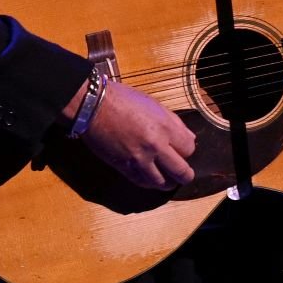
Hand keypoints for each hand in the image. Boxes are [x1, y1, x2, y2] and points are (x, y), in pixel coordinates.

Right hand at [81, 81, 196, 190]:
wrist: (93, 106)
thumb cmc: (122, 100)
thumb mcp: (154, 104)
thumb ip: (173, 122)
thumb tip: (188, 137)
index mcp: (165, 127)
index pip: (189, 149)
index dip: (187, 151)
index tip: (183, 150)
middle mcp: (155, 146)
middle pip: (180, 171)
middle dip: (185, 175)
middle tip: (184, 175)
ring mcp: (139, 159)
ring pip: (161, 182)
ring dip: (168, 183)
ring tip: (169, 181)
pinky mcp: (124, 167)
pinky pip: (142, 182)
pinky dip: (149, 183)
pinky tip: (151, 179)